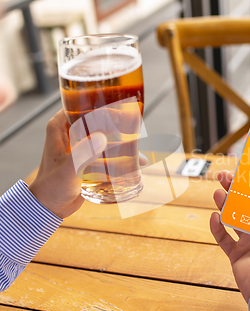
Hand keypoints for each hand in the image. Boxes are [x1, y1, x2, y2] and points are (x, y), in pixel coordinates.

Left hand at [29, 109, 147, 218]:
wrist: (50, 207)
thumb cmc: (52, 187)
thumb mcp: (68, 170)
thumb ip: (82, 155)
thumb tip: (102, 139)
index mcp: (60, 126)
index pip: (82, 104)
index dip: (101, 103)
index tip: (121, 109)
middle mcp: (70, 131)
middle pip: (97, 117)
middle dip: (116, 121)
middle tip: (135, 126)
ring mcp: (79, 144)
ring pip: (104, 133)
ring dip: (121, 138)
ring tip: (139, 144)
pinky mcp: (88, 157)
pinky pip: (106, 149)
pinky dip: (120, 153)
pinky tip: (136, 160)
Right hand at [210, 171, 249, 302]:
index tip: (247, 169)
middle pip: (246, 204)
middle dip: (235, 189)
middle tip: (224, 176)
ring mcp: (249, 242)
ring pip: (233, 218)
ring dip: (224, 204)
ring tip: (217, 192)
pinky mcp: (237, 255)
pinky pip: (224, 239)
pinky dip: (217, 228)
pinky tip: (214, 217)